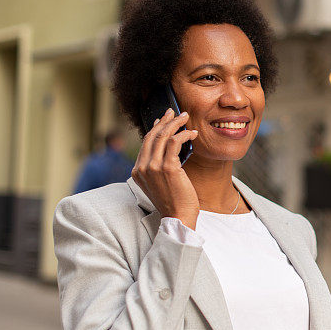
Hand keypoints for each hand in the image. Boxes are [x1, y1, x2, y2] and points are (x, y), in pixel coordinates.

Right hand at [131, 109, 199, 228]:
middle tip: (175, 112)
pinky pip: (174, 142)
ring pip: (162, 136)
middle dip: (165, 120)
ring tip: (186, 117)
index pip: (145, 143)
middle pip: (152, 136)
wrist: (178, 217)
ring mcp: (152, 167)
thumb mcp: (160, 184)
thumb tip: (168, 150)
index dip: (155, 128)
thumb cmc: (174, 202)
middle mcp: (141, 168)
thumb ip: (158, 169)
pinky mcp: (167, 167)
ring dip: (175, 123)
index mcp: (137, 172)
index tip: (163, 119)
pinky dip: (184, 135)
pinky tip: (193, 134)